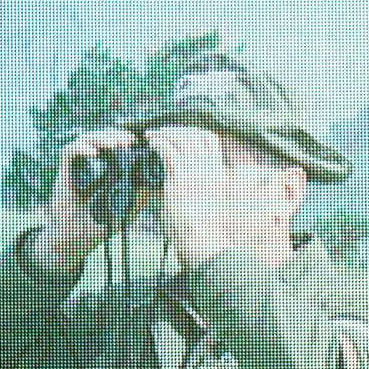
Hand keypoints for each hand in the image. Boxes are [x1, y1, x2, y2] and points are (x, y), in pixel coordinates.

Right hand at [32, 128, 136, 268]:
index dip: (124, 138)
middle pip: (102, 138)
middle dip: (115, 135)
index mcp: (106, 168)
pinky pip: (69, 152)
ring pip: (86, 140)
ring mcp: (77, 166)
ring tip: (114, 144)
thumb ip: (140, 195)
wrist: (73, 238)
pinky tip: (93, 153)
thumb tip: (160, 183)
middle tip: (128, 140)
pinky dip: (81, 149)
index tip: (137, 142)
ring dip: (101, 138)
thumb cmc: (98, 225)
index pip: (114, 144)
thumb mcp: (126, 208)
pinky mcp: (64, 171)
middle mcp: (91, 164)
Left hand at [149, 124, 263, 267]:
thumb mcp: (207, 203)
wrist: (203, 240)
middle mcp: (208, 167)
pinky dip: (157, 142)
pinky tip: (150, 144)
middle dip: (177, 129)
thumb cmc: (204, 230)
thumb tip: (184, 185)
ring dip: (164, 133)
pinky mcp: (179, 176)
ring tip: (152, 135)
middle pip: (195, 133)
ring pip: (180, 137)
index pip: (210, 139)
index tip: (182, 134)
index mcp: (218, 172)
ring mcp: (194, 170)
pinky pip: (166, 148)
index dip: (195, 131)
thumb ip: (199, 188)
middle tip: (162, 132)